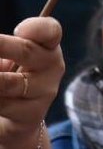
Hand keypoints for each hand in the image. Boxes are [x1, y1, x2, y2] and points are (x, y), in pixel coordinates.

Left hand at [0, 17, 63, 142]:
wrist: (19, 120)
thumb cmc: (12, 77)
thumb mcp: (9, 58)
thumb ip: (3, 50)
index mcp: (47, 46)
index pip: (50, 31)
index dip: (35, 28)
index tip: (18, 30)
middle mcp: (52, 67)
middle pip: (26, 52)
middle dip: (1, 46)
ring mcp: (44, 93)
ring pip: (7, 83)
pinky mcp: (32, 116)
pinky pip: (1, 106)